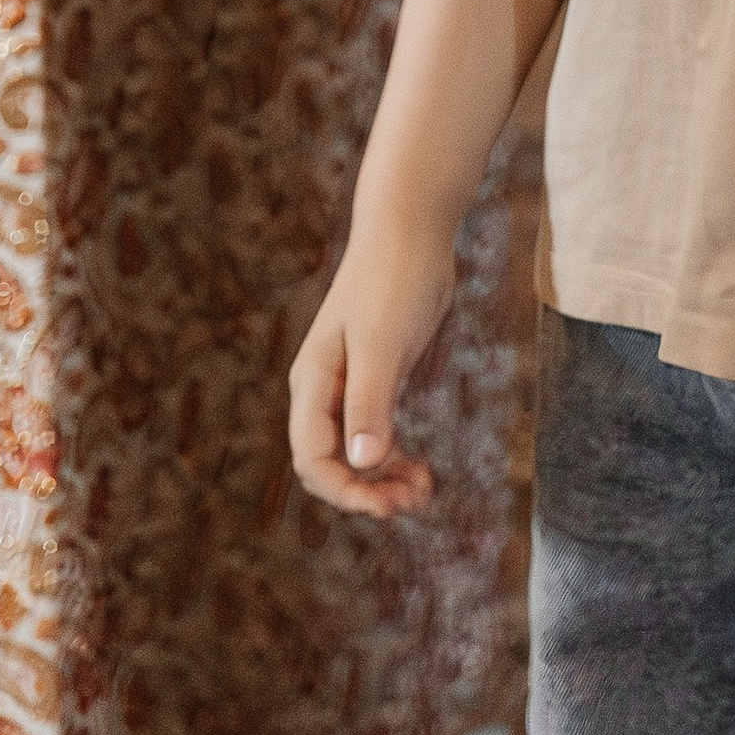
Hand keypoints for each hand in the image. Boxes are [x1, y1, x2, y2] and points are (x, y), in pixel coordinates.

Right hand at [288, 220, 458, 518]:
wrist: (411, 229)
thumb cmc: (392, 278)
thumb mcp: (382, 342)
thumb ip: (369, 400)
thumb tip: (360, 463)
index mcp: (313, 383)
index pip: (312, 458)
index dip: (343, 490)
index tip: (384, 505)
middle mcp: (325, 390)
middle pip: (331, 463)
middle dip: (366, 491)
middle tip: (413, 502)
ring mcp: (351, 385)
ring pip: (356, 453)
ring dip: (383, 480)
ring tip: (422, 493)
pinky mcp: (379, 377)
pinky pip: (377, 434)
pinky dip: (395, 457)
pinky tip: (420, 469)